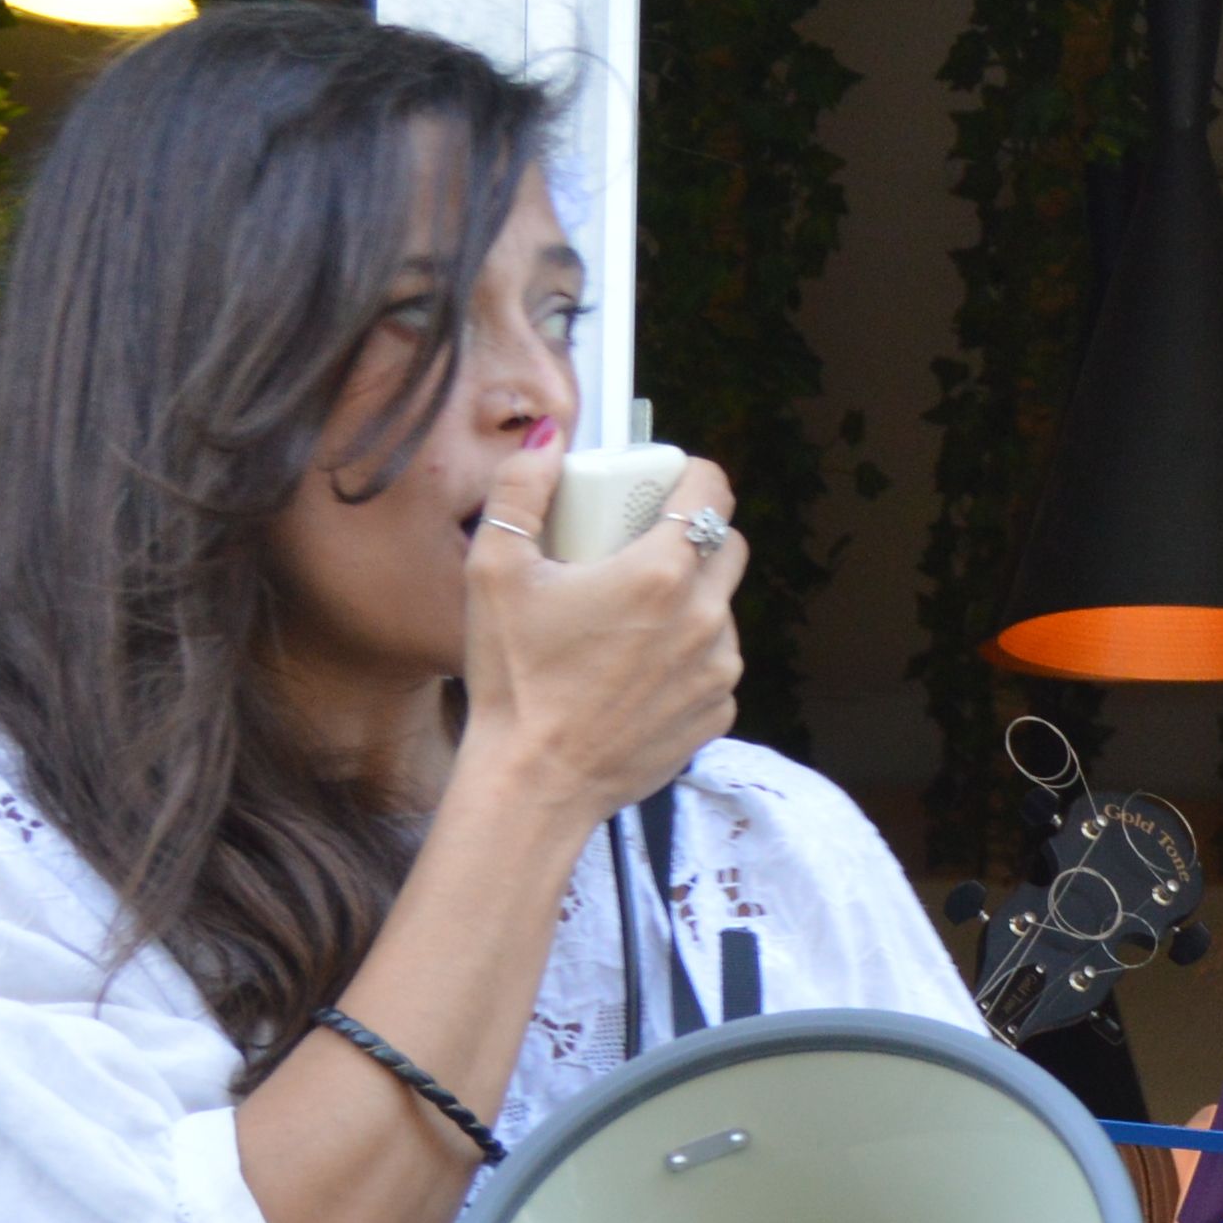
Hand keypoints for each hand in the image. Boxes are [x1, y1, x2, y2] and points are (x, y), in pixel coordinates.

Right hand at [460, 446, 744, 817]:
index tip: (669, 480)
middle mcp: (706, 618)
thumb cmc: (513, 677)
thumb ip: (519, 491)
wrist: (535, 782)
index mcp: (661, 573)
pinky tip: (639, 668)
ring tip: (633, 617)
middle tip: (645, 544)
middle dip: (695, 533)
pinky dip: (688, 655)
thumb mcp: (494, 570)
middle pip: (728, 546)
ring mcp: (719, 670)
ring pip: (722, 607)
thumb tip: (549, 440)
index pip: (712, 492)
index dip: (693, 475)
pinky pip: (715, 664)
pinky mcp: (718, 712)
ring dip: (691, 598)